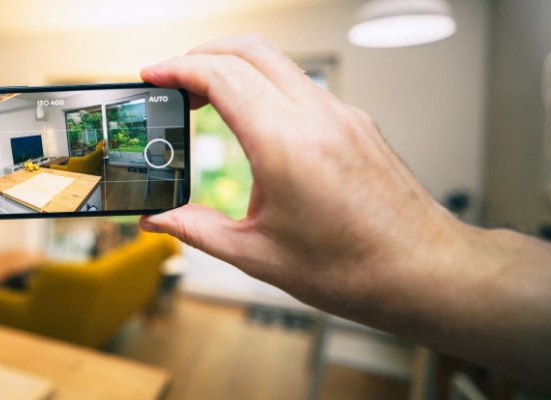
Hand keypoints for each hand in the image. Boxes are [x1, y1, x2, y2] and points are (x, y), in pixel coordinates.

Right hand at [139, 35, 550, 391]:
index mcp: (286, 145)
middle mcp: (317, 117)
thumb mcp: (256, 254)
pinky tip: (252, 120)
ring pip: (277, 62)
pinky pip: (301, 85)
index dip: (177, 69)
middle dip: (200, 55)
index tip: (152, 76)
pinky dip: (265, 86)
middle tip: (171, 80)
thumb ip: (196, 229)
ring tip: (206, 98)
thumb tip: (157, 220)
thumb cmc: (353, 268)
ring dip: (235, 67)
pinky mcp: (355, 123)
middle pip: (248, 50)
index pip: (221, 76)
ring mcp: (341, 115)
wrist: (422, 271)